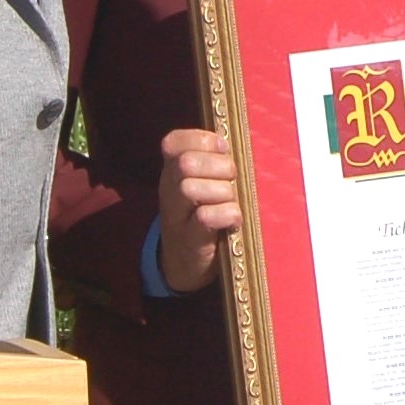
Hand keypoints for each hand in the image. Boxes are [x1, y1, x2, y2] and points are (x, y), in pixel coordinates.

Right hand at [157, 128, 238, 291]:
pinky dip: (227, 214)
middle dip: (217, 166)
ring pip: (190, 189)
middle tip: (232, 178)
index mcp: (173, 171)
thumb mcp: (203, 184)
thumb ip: (213, 162)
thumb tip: (234, 142)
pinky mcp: (191, 241)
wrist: (185, 264)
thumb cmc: (204, 215)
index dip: (201, 140)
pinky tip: (234, 219)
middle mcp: (169, 191)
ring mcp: (177, 217)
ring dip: (222, 192)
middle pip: (185, 163)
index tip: (223, 149)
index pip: (173, 142)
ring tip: (232, 201)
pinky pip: (205, 218)